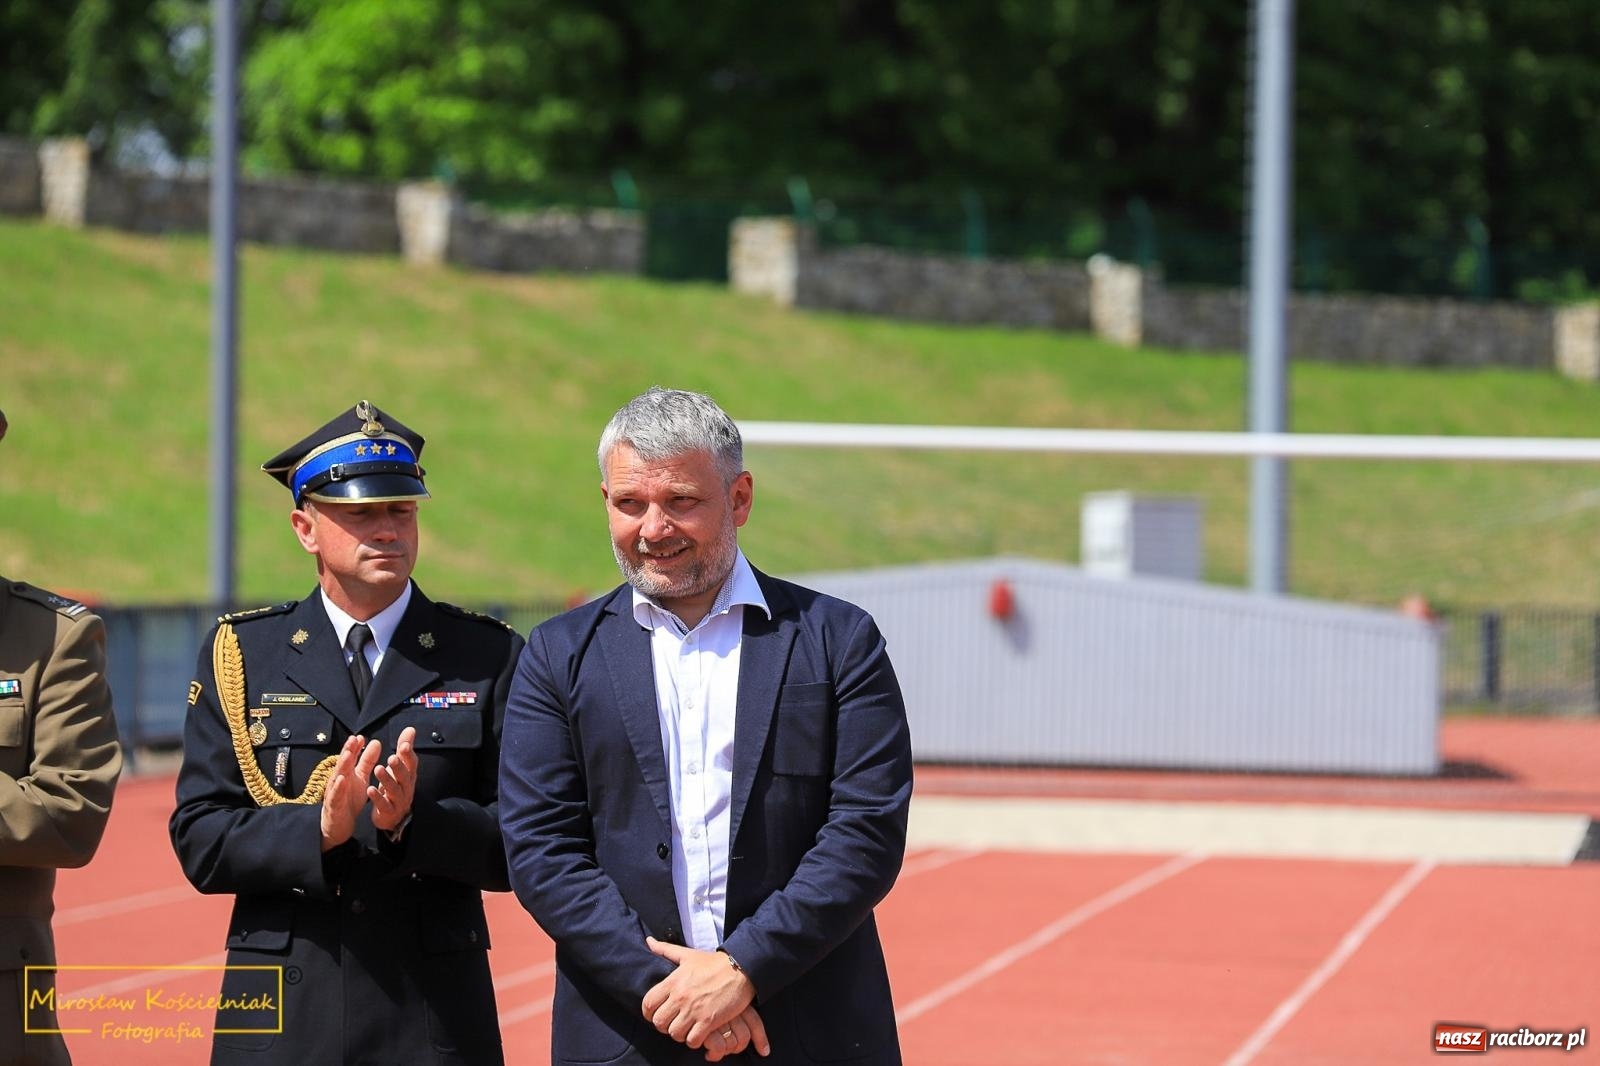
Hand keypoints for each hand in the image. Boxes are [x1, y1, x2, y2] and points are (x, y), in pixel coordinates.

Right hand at [319, 734, 380, 850]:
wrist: (339, 825)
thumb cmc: (348, 799)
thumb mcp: (360, 778)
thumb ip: (366, 761)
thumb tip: (374, 742)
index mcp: (346, 773)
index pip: (350, 757)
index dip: (355, 747)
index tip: (361, 736)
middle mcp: (338, 780)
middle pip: (343, 764)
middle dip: (348, 751)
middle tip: (354, 739)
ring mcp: (334, 792)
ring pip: (337, 777)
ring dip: (343, 765)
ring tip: (349, 754)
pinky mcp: (334, 805)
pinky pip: (336, 796)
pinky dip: (338, 787)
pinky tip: (342, 779)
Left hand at [368, 725, 417, 831]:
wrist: (395, 817)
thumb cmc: (396, 787)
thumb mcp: (400, 768)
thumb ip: (404, 749)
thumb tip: (410, 729)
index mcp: (409, 776)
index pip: (411, 764)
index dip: (408, 755)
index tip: (404, 745)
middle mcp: (406, 788)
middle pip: (404, 777)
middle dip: (399, 767)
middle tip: (392, 757)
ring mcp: (398, 801)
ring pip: (394, 790)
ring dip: (386, 780)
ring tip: (378, 769)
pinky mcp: (388, 812)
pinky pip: (384, 805)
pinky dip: (377, 797)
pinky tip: (369, 789)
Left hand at [640, 938, 765, 1054]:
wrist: (741, 969)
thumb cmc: (714, 963)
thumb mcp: (688, 954)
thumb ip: (666, 949)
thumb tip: (649, 941)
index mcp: (673, 982)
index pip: (648, 1004)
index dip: (649, 1013)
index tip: (656, 1014)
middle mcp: (681, 997)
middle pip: (659, 1022)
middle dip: (664, 1025)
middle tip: (674, 1022)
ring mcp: (695, 1010)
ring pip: (674, 1034)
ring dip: (679, 1034)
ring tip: (686, 1028)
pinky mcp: (709, 1021)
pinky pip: (692, 1040)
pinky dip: (694, 1040)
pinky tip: (699, 1033)